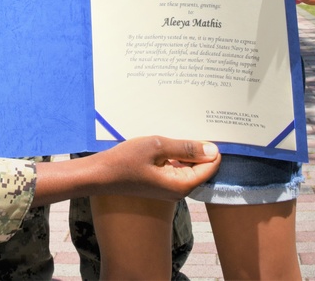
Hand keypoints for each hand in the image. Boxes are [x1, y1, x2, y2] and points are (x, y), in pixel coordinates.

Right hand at [33, 137, 219, 205]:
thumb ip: (185, 147)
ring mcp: (170, 188)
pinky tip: (168, 143)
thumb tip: (213, 149)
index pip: (210, 166)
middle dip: (200, 148)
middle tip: (196, 124)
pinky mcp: (161, 184)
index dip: (212, 147)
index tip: (210, 128)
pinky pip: (177, 168)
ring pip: (189, 167)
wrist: (101, 175)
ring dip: (187, 150)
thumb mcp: (157, 147)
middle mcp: (179, 190)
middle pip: (201, 167)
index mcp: (181, 185)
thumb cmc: (125, 160)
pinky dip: (177, 156)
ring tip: (180, 130)